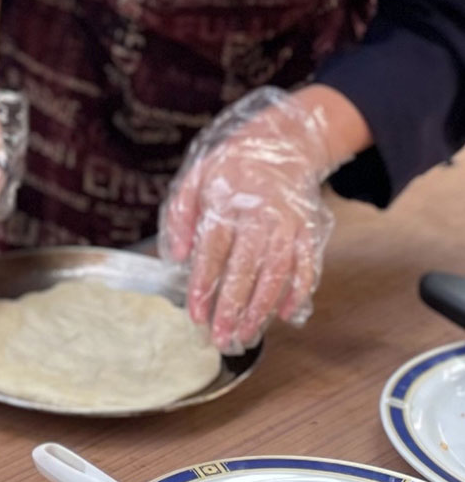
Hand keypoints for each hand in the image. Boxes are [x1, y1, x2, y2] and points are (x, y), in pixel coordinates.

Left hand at [159, 87, 341, 354]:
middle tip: (221, 338)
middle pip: (245, 269)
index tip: (196, 315)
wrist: (283, 143)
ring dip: (262, 308)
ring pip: (277, 273)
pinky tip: (287, 315)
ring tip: (246, 335)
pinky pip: (308, 264)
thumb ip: (180, 216)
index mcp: (227, 204)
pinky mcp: (309, 230)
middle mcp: (261, 216)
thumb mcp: (195, 179)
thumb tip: (173, 256)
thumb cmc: (230, 168)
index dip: (203, 286)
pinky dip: (300, 290)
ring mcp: (289, 225)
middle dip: (232, 307)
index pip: (212, 252)